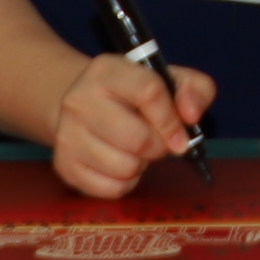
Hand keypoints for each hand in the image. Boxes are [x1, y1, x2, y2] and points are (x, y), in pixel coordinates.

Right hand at [45, 53, 214, 199]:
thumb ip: (195, 90)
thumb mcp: (168, 79)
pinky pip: (111, 189)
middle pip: (138, 139)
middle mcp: (79, 100)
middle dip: (158, 147)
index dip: (172, 119)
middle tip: (156, 141)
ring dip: (141, 165)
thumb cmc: (134, 95)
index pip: (149, 92)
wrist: (83, 107)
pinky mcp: (64, 165)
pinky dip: (125, 183)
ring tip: (135, 150)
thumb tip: (192, 115)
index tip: (181, 136)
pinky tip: (120, 163)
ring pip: (125, 167)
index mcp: (107, 70)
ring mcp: (67, 134)